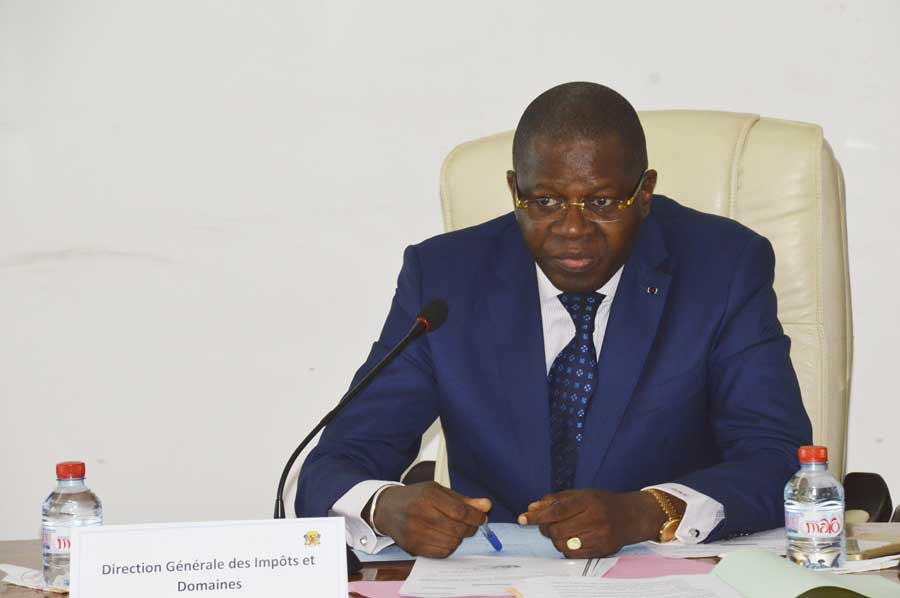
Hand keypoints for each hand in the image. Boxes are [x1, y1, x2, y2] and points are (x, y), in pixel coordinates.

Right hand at [372, 482, 490, 557]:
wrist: (387, 509)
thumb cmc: (417, 497)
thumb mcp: (438, 492)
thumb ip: (463, 500)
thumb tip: (487, 505)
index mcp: (428, 495)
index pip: (460, 511)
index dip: (476, 517)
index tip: (481, 518)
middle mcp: (420, 513)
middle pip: (458, 528)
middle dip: (470, 528)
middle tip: (470, 524)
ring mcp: (415, 532)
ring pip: (452, 542)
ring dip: (459, 537)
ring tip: (454, 529)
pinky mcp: (413, 547)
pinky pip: (442, 552)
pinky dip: (449, 546)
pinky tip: (445, 537)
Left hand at [517, 489, 665, 557]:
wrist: (631, 516)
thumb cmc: (601, 502)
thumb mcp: (579, 494)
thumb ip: (554, 500)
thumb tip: (531, 508)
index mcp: (588, 500)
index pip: (556, 510)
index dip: (537, 516)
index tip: (522, 518)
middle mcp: (595, 518)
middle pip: (557, 530)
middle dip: (545, 528)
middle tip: (547, 524)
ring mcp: (600, 536)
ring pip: (563, 544)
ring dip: (555, 539)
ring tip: (562, 531)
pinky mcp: (602, 550)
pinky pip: (573, 555)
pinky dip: (566, 548)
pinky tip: (571, 539)